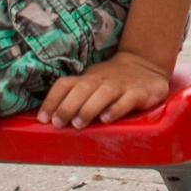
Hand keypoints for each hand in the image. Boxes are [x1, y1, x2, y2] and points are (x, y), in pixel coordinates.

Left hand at [38, 50, 170, 128]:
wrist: (146, 65)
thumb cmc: (113, 81)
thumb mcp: (92, 84)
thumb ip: (75, 97)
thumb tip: (51, 119)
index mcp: (87, 79)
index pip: (64, 84)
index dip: (51, 100)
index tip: (43, 118)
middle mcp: (101, 81)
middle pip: (81, 89)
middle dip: (67, 106)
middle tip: (58, 124)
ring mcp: (120, 86)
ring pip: (103, 94)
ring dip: (88, 108)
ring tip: (78, 124)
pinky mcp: (139, 93)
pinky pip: (127, 100)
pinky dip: (116, 109)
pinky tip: (107, 119)